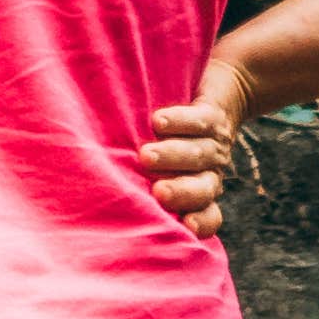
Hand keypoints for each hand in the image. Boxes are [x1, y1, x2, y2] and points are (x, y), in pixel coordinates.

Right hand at [142, 51, 256, 242]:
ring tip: (146, 155)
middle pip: (204, 188)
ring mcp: (215, 143)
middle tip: (159, 193)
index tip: (184, 226)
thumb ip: (142, 184)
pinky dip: (180, 122)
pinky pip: (201, 121)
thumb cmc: (169, 139)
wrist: (216, 93)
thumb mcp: (160, 168)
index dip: (201, 222)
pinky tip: (158, 122)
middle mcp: (211, 171)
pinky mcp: (214, 114)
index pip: (208, 215)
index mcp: (200, 191)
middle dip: (183, 192)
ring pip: (200, 154)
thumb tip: (102, 200)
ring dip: (174, 156)